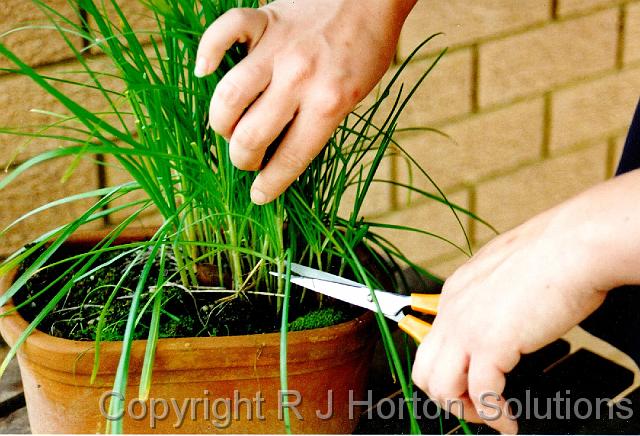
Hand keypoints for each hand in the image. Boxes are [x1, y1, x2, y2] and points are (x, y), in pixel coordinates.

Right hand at [195, 0, 415, 203]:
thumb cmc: (366, 50)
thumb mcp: (354, 96)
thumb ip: (319, 122)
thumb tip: (281, 153)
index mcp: (329, 103)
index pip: (291, 157)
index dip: (271, 184)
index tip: (260, 196)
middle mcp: (300, 78)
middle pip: (252, 135)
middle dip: (243, 159)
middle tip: (247, 159)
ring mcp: (278, 48)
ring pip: (229, 96)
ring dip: (222, 123)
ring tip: (229, 130)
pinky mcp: (265, 19)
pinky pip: (225, 32)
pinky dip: (208, 51)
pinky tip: (204, 71)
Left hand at [412, 170, 639, 432]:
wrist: (572, 246)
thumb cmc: (552, 253)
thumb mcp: (505, 272)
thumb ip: (492, 296)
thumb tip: (500, 320)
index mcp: (454, 293)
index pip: (432, 343)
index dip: (451, 371)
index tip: (471, 385)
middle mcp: (452, 311)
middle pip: (424, 369)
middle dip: (446, 397)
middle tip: (475, 406)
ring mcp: (466, 328)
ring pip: (440, 387)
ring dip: (466, 410)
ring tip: (491, 415)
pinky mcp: (490, 344)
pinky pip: (481, 395)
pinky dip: (494, 416)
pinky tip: (509, 420)